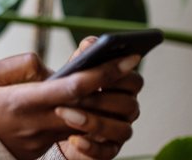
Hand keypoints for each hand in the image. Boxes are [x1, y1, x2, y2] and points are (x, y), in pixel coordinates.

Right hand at [0, 42, 139, 159]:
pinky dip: (86, 119)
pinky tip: (92, 104)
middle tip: (132, 67)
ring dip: (106, 108)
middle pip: (90, 109)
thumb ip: (19, 65)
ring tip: (114, 86)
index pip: (73, 88)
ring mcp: (41, 140)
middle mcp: (36, 124)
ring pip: (86, 126)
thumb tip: (48, 67)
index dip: (104, 73)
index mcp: (22, 102)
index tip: (127, 58)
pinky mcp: (41, 149)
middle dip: (116, 90)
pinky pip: (71, 134)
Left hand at [55, 37, 144, 159]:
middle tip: (77, 95)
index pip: (134, 80)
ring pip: (122, 129)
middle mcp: (127, 109)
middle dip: (103, 98)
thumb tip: (92, 43)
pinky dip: (91, 146)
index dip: (120, 75)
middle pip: (129, 104)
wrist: (57, 124)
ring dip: (94, 121)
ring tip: (66, 114)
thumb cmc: (70, 92)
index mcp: (123, 87)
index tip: (101, 70)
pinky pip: (107, 152)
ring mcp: (120, 131)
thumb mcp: (73, 73)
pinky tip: (73, 138)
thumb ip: (83, 57)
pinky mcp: (109, 150)